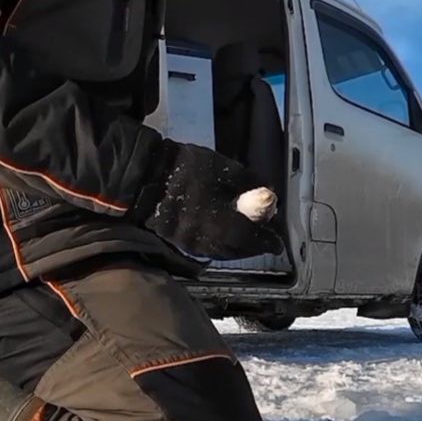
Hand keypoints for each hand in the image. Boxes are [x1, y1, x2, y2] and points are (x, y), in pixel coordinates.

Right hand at [132, 139, 282, 260]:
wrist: (143, 174)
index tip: (278, 243)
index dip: (267, 241)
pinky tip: (228, 236)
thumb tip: (269, 194)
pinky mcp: (179, 241)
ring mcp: (189, 243)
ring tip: (249, 238)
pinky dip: (223, 246)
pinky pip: (208, 249)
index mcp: (219, 221)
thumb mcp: (224, 168)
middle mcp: (205, 239)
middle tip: (266, 239)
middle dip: (254, 246)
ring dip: (239, 248)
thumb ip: (249, 184)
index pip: (250, 238)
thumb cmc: (185, 168)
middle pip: (237, 250)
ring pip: (222, 252)